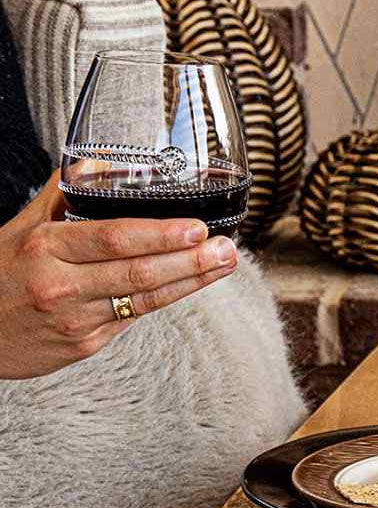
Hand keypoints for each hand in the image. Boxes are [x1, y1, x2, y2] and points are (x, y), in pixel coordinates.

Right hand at [0, 179, 236, 378]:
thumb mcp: (20, 228)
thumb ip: (61, 197)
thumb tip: (97, 162)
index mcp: (45, 247)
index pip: (114, 238)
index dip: (160, 235)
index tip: (197, 227)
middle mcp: (61, 285)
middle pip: (139, 272)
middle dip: (191, 261)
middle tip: (226, 248)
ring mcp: (76, 319)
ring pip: (145, 299)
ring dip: (191, 281)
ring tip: (223, 264)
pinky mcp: (86, 345)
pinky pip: (132, 318)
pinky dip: (164, 299)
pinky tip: (191, 283)